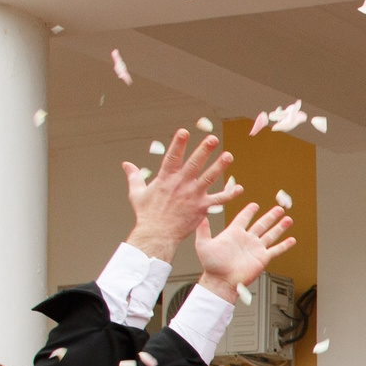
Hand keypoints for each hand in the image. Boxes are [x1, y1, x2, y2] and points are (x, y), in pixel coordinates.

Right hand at [124, 130, 238, 260]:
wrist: (157, 234)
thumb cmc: (147, 214)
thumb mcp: (137, 193)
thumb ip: (134, 176)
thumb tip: (126, 164)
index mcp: (165, 178)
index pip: (172, 157)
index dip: (178, 144)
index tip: (184, 131)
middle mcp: (181, 184)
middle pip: (194, 164)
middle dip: (203, 151)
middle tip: (212, 139)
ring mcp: (192, 195)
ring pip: (208, 178)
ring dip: (219, 167)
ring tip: (229, 156)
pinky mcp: (202, 207)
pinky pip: (218, 199)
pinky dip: (229, 194)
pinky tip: (239, 188)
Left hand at [192, 203, 295, 295]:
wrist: (222, 281)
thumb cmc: (211, 265)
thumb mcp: (203, 244)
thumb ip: (203, 230)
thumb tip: (201, 216)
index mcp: (233, 233)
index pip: (244, 218)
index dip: (249, 211)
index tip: (255, 205)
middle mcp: (246, 240)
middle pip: (261, 224)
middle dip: (270, 216)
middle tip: (279, 208)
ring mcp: (255, 249)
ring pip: (271, 234)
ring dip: (280, 227)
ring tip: (288, 219)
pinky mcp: (262, 258)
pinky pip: (276, 250)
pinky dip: (284, 245)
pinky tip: (292, 240)